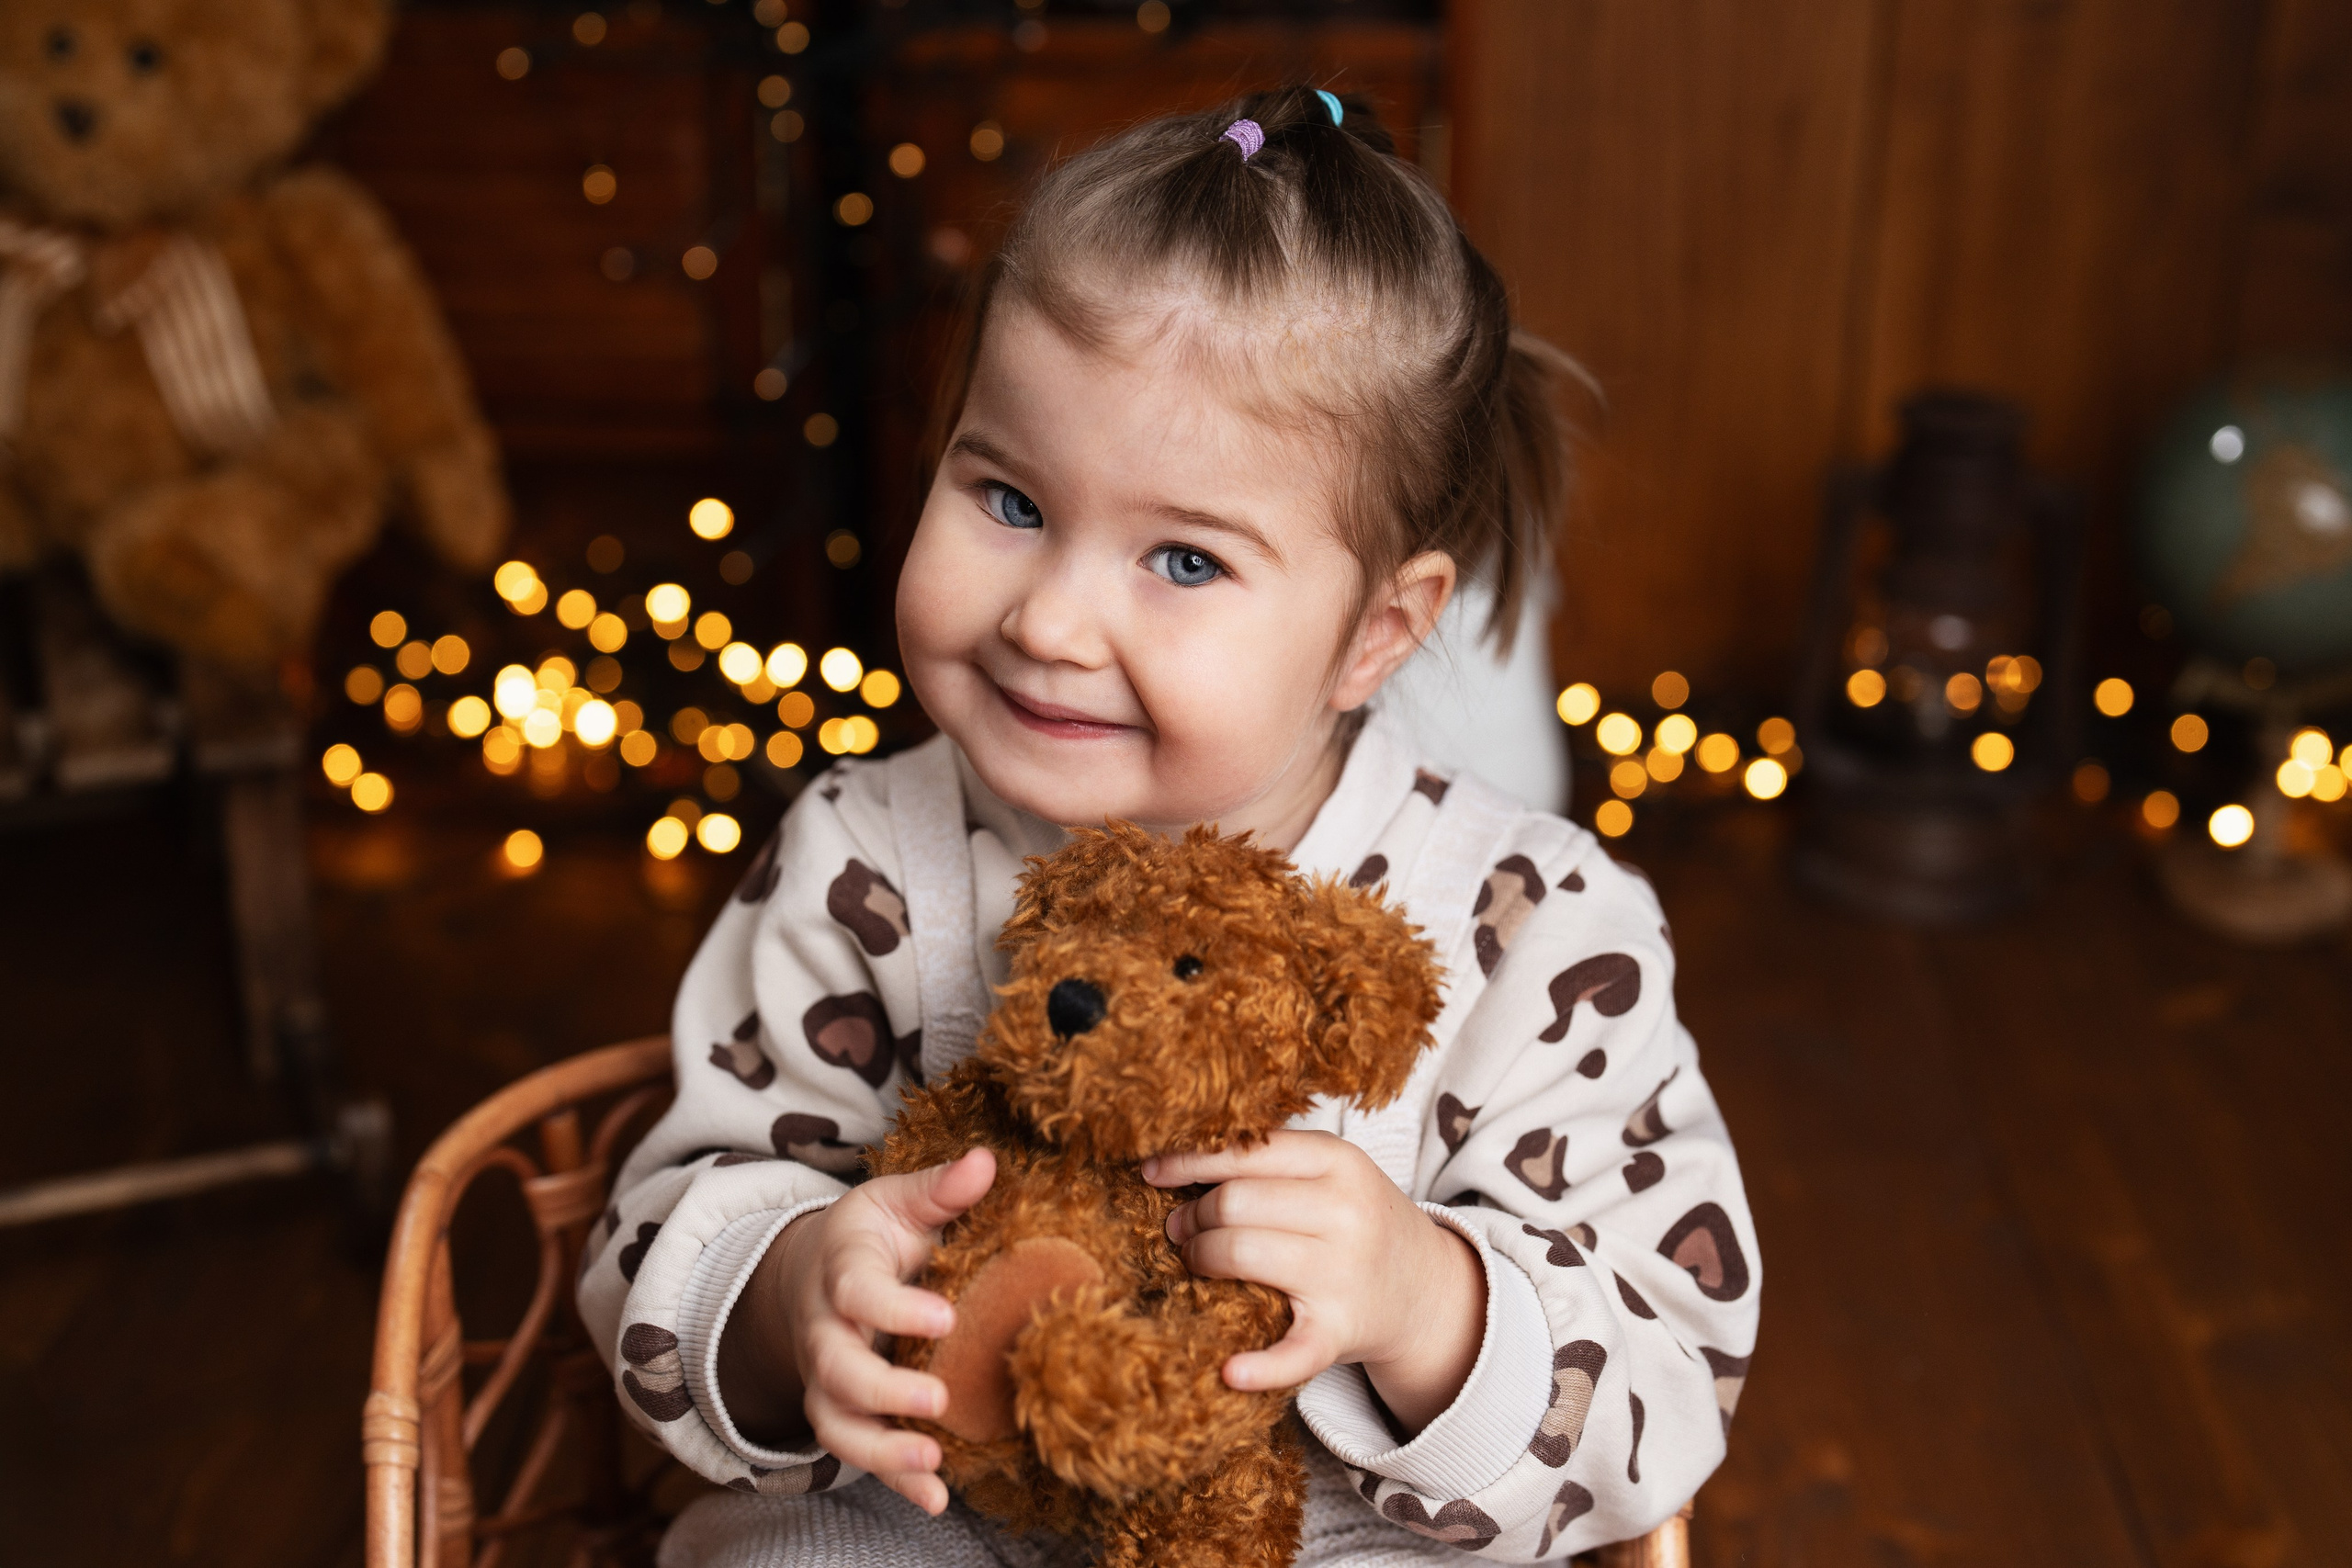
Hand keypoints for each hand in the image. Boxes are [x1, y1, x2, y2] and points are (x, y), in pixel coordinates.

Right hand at [716, 1147, 994, 1513]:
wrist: (814, 1275)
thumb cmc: (870, 1237)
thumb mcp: (898, 1202)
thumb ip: (940, 1188)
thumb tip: (987, 1160)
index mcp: (841, 1269)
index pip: (854, 1290)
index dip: (893, 1307)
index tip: (945, 1317)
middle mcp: (826, 1330)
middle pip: (835, 1369)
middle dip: (882, 1390)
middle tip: (937, 1399)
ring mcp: (829, 1378)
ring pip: (836, 1423)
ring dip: (881, 1451)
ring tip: (933, 1462)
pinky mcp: (845, 1412)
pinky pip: (859, 1453)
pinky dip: (895, 1481)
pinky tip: (937, 1499)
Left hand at [1144, 1131, 1484, 1433]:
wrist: (1426, 1288)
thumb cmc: (1359, 1221)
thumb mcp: (1333, 1172)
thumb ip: (1271, 1159)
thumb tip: (1178, 1160)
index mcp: (1340, 1162)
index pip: (1247, 1151)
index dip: (1190, 1162)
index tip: (1154, 1172)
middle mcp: (1346, 1214)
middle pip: (1234, 1203)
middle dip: (1193, 1216)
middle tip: (1180, 1228)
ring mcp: (1344, 1274)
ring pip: (1240, 1254)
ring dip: (1200, 1258)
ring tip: (1195, 1260)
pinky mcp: (1339, 1332)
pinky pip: (1291, 1353)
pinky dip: (1258, 1367)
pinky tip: (1229, 1370)